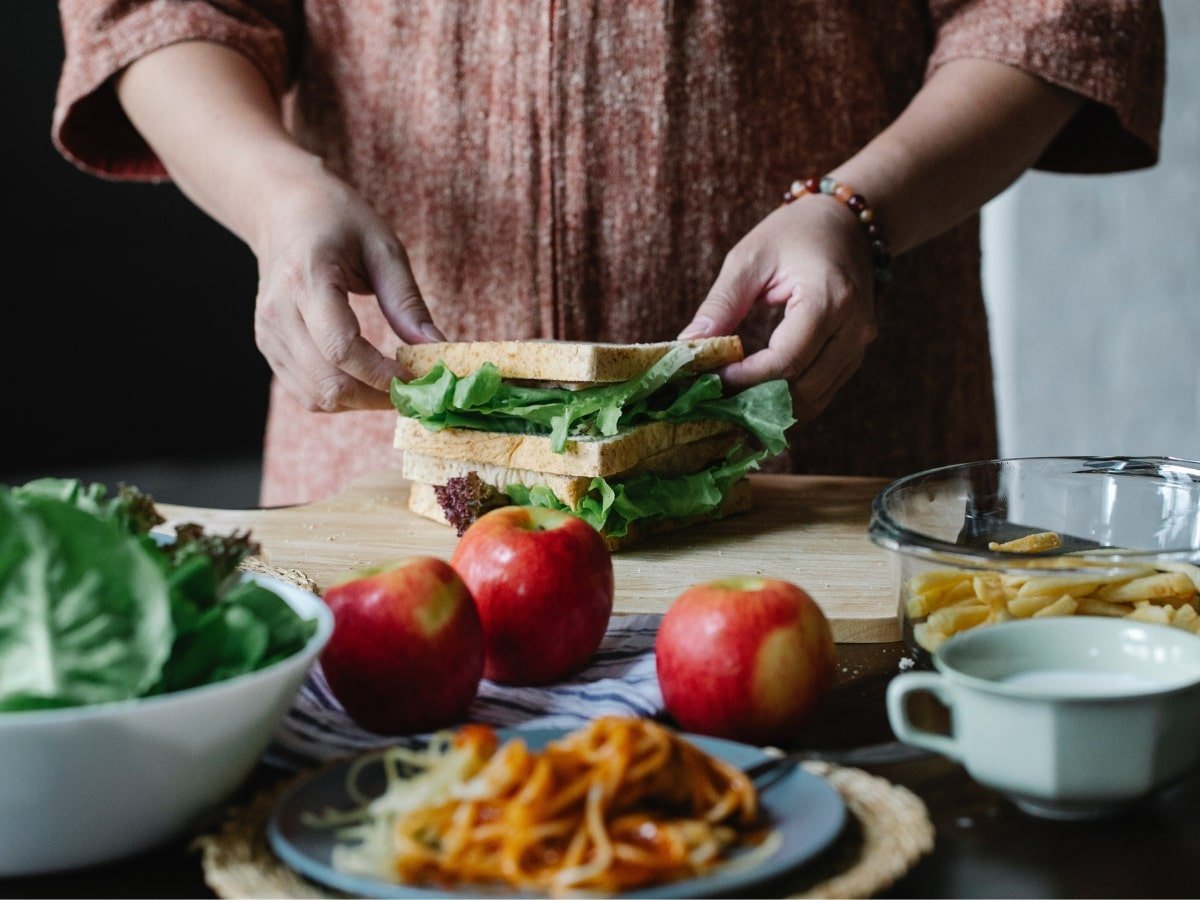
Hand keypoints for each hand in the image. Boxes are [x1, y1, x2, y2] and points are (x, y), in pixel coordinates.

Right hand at [250, 164, 443, 411]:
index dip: (381, 374)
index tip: (417, 378)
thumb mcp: (383, 247)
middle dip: (377, 396)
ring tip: (394, 385)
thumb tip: (437, 347)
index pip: (341, 347)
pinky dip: (341, 397)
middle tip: (414, 390)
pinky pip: (307, 393)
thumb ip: (407, 301)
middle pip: (328, 382)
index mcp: (305, 279)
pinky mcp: (268, 348)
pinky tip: (366, 380)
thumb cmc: (337, 220)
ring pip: (317, 397)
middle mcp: (278, 313)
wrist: (283, 211)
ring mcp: (268, 334)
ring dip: (361, 402)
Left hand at [678, 197, 877, 422]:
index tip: (711, 381)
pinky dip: (787, 402)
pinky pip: (821, 392)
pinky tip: (755, 400)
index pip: (787, 359)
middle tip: (713, 402)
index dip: (746, 378)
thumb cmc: (795, 233)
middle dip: (755, 402)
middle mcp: (854, 328)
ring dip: (771, 410)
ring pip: (814, 400)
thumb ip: (721, 305)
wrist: (846, 223)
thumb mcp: (749, 259)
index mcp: (830, 298)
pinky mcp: (853, 355)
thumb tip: (688, 345)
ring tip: (729, 406)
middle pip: (803, 389)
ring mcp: (859, 345)